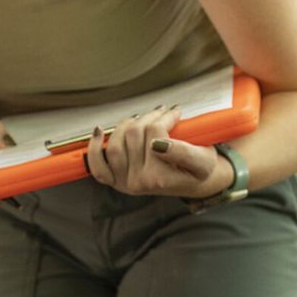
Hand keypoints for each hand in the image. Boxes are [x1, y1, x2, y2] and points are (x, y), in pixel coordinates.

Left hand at [86, 103, 229, 200]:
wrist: (196, 183)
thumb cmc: (200, 170)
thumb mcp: (202, 161)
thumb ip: (183, 153)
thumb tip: (158, 144)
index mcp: (159, 179)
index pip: (155, 133)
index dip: (166, 117)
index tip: (177, 113)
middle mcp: (138, 183)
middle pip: (134, 134)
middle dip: (150, 117)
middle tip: (164, 113)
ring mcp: (123, 182)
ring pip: (115, 142)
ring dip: (129, 124)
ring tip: (145, 120)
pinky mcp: (115, 180)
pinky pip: (97, 166)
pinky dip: (94, 148)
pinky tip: (98, 132)